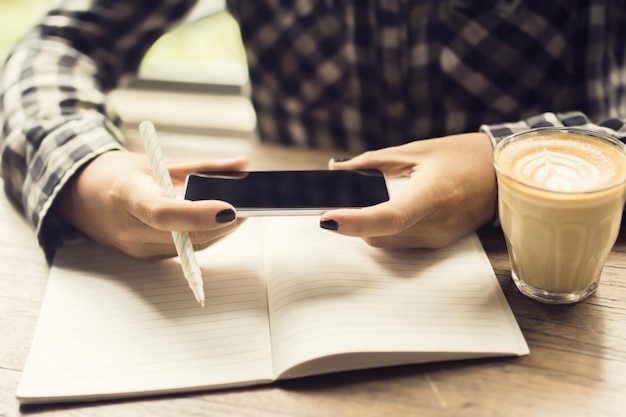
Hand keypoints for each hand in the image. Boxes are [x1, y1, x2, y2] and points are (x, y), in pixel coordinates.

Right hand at [54, 150, 249, 257]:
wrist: (78, 197)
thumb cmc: (116, 174)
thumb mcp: (156, 161)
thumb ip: (203, 166)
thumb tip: (243, 165)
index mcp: (127, 195)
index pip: (163, 213)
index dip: (198, 214)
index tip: (230, 208)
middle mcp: (129, 229)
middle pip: (186, 235)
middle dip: (223, 223)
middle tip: (251, 206)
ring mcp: (137, 248)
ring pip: (191, 247)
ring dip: (220, 232)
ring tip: (243, 211)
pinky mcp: (146, 257)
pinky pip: (185, 251)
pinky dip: (206, 236)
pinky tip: (221, 222)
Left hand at [322, 133, 496, 248]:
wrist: (506, 172)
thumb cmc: (462, 155)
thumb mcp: (415, 150)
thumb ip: (371, 163)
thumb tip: (334, 171)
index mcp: (435, 194)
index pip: (388, 217)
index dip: (354, 221)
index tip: (326, 217)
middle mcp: (438, 224)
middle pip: (378, 234)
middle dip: (352, 220)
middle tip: (331, 200)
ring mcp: (440, 238)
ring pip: (385, 242)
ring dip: (366, 225)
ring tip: (360, 200)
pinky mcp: (439, 244)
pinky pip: (399, 242)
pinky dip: (383, 228)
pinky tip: (383, 208)